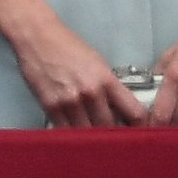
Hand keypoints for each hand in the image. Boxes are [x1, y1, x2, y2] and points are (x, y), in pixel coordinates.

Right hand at [9, 17, 146, 127]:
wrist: (37, 36)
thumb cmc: (67, 46)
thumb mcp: (98, 64)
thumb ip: (110, 88)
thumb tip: (120, 110)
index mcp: (107, 80)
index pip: (134, 113)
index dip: (141, 127)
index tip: (140, 133)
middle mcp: (90, 93)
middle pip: (111, 128)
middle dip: (114, 135)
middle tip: (116, 140)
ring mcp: (69, 101)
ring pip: (88, 133)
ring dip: (93, 138)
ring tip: (95, 140)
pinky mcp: (50, 105)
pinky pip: (66, 130)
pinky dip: (72, 135)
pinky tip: (75, 135)